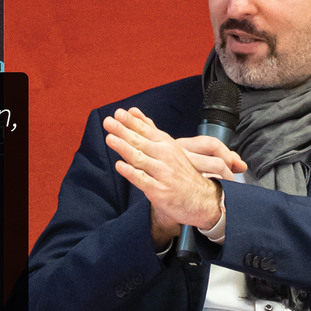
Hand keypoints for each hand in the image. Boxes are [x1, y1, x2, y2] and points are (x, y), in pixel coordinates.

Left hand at [103, 107, 245, 246]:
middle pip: (140, 142)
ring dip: (125, 148)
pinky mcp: (159, 191)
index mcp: (166, 144)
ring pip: (140, 158)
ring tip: (110, 139)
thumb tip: (133, 111)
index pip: (146, 130)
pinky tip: (120, 166)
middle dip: (123, 131)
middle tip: (108, 122)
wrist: (202, 198)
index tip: (118, 113)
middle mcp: (165, 156)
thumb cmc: (180, 172)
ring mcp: (162, 173)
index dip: (131, 121)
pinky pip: (143, 180)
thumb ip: (148, 129)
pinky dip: (131, 173)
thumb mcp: (169, 147)